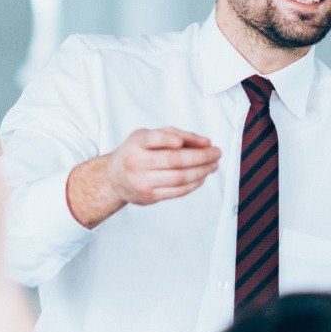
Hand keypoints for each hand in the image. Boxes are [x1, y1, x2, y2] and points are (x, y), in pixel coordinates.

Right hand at [67, 127, 220, 227]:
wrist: (114, 179)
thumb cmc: (136, 153)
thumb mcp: (147, 136)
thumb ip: (175, 134)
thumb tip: (205, 142)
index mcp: (136, 143)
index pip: (156, 139)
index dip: (175, 139)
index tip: (197, 141)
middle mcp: (137, 162)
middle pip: (174, 160)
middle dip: (201, 157)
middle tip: (216, 153)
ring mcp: (143, 182)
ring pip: (179, 178)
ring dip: (202, 171)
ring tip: (213, 165)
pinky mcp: (150, 197)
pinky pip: (178, 192)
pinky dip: (194, 184)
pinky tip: (202, 177)